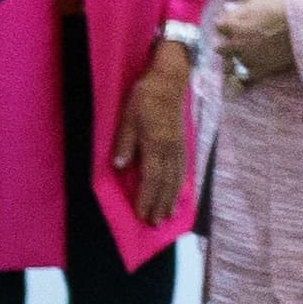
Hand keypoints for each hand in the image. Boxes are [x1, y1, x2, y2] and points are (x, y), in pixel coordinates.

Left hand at [113, 45, 190, 227]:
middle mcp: (171, 149)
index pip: (151, 177)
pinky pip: (183, 170)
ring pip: (177, 179)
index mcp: (156, 143)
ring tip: (167, 215)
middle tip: (155, 224)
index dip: (147, 197)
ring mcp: (179, 147)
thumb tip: (119, 166)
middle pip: (166, 183)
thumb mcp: (127, 116)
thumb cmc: (145, 96)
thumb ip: (125, 141)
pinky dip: (181, 186)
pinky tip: (179, 194)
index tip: (142, 215)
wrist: (170, 79)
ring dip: (171, 199)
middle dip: (160, 204)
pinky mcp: (183, 144)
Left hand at [212, 0, 295, 89]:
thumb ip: (243, 8)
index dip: (226, 23)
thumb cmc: (283, 7)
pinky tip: (252, 68)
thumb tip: (236, 11)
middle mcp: (236, 43)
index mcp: (233, 25)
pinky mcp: (262, 69)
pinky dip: (247, 73)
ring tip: (246, 54)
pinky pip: (247, 77)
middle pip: (220, 48)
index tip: (233, 22)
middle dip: (226, 43)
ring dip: (236, 58)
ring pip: (231, 64)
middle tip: (236, 40)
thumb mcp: (259, 0)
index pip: (218, 26)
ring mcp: (249, 58)